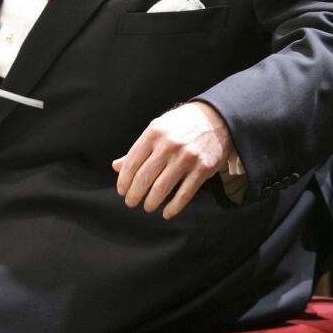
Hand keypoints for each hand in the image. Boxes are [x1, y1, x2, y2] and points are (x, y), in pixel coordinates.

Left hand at [112, 101, 232, 219]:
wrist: (216, 119)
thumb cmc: (181, 125)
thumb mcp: (157, 129)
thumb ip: (138, 149)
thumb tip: (116, 166)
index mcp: (154, 133)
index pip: (132, 163)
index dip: (124, 180)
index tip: (121, 190)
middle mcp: (169, 145)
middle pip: (144, 178)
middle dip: (134, 194)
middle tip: (130, 202)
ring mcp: (186, 158)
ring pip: (162, 188)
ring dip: (151, 202)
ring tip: (147, 206)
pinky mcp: (202, 169)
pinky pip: (184, 194)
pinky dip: (174, 207)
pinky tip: (167, 213)